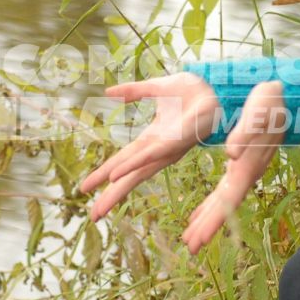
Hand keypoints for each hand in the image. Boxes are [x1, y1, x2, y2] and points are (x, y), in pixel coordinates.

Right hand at [77, 72, 221, 222]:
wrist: (214, 85)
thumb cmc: (192, 91)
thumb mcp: (155, 88)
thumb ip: (133, 91)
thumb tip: (108, 93)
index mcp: (152, 140)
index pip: (122, 161)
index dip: (104, 174)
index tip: (85, 188)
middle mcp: (157, 150)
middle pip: (128, 177)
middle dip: (110, 196)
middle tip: (93, 215)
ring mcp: (166, 148)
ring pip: (136, 172)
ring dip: (117, 188)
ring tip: (101, 205)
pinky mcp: (175, 142)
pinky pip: (149, 155)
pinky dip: (131, 166)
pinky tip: (115, 176)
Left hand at [180, 79, 285, 252]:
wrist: (286, 94)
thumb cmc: (270, 101)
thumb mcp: (257, 112)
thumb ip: (244, 133)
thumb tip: (230, 154)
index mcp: (248, 165)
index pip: (228, 199)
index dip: (214, 220)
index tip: (200, 238)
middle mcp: (248, 172)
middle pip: (225, 206)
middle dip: (207, 226)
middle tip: (189, 247)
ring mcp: (246, 169)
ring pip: (223, 201)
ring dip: (207, 219)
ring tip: (190, 238)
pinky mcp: (242, 162)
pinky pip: (224, 190)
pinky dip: (211, 204)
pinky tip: (199, 213)